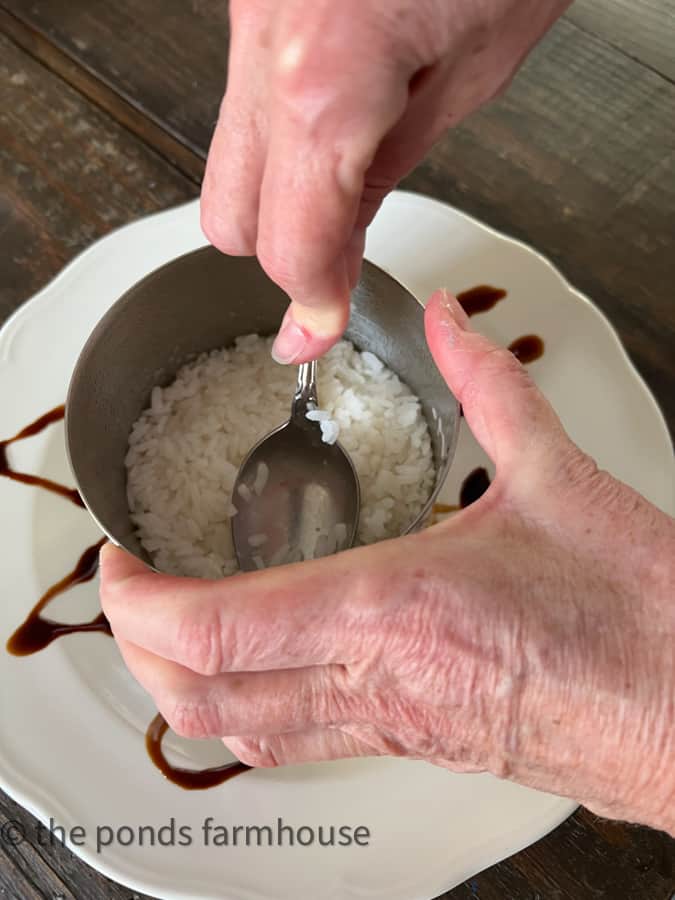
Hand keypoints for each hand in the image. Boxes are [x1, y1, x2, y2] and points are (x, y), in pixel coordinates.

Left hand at [101, 290, 674, 833]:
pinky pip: (297, 747)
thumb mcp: (560, 480)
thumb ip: (488, 387)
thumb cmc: (642, 617)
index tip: (119, 561)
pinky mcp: (413, 744)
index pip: (214, 628)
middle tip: (131, 587)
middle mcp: (377, 680)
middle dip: (137, 648)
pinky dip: (244, 715)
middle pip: (201, 696)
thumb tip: (451, 324)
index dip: (137, 603)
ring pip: (239, 735)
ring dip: (182, 685)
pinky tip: (252, 675)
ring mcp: (391, 725)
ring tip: (171, 626)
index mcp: (395, 609)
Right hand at [200, 0, 571, 362]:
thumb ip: (381, 179)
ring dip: (273, 195)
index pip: (289, 245)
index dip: (310, 303)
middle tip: (330, 266)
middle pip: (227, 218)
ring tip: (340, 190)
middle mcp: (263, 47)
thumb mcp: (470, 76)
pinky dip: (277, 137)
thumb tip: (334, 257)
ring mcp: (245, 18)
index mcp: (326, 82)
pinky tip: (330, 127)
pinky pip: (238, 103)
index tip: (319, 331)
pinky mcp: (249, 2)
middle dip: (280, 253)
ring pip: (221, 159)